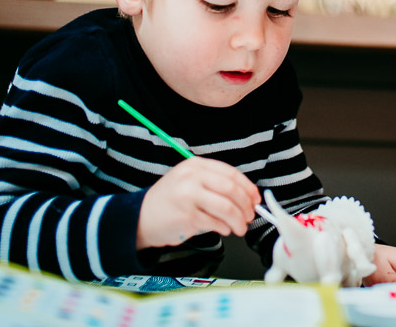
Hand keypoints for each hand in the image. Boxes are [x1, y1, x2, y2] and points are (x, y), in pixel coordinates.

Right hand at [136, 157, 260, 249]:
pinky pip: (215, 223)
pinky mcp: (187, 216)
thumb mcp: (188, 182)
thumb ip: (213, 184)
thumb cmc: (168, 202)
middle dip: (245, 205)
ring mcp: (189, 196)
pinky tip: (224, 230)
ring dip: (238, 220)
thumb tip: (246, 196)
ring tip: (239, 227)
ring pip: (226, 207)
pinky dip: (224, 228)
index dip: (247, 187)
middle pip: (231, 189)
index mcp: (195, 165)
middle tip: (250, 216)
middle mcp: (192, 177)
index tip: (255, 198)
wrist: (139, 218)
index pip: (230, 173)